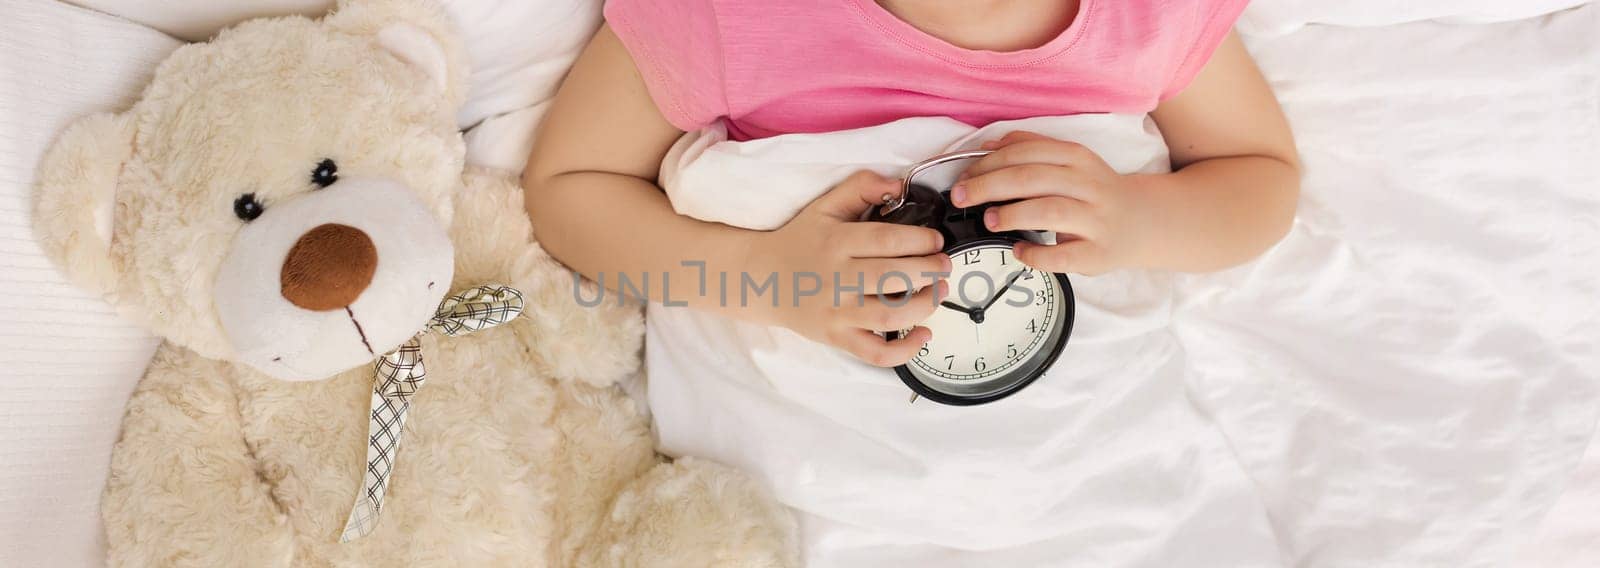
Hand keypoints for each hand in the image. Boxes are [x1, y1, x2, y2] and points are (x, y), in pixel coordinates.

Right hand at [746, 171, 951, 365]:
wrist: (760, 278)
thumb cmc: (800, 241)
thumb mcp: (825, 206)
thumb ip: (861, 186)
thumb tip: (898, 184)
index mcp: (836, 242)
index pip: (888, 240)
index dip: (921, 241)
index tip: (936, 241)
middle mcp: (836, 278)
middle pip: (894, 277)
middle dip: (930, 271)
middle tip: (944, 266)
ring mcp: (836, 312)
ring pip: (890, 315)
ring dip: (925, 305)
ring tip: (940, 292)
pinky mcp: (836, 337)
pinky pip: (874, 352)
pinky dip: (904, 350)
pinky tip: (922, 335)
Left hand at [950, 131, 1155, 274]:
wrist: (1141, 222)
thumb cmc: (1093, 192)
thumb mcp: (1069, 162)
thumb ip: (1031, 149)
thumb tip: (988, 146)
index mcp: (1077, 158)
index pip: (1027, 153)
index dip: (989, 163)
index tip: (963, 177)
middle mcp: (1088, 185)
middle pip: (1032, 179)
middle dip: (989, 186)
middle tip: (962, 198)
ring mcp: (1095, 219)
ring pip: (1049, 211)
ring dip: (1013, 214)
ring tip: (990, 220)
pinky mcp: (1098, 253)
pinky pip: (1063, 255)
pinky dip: (1036, 254)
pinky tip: (1019, 251)